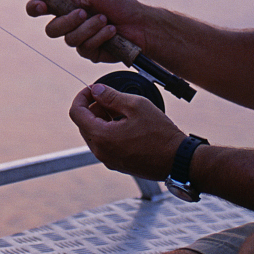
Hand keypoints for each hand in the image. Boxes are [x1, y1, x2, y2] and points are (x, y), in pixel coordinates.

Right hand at [25, 0, 152, 62]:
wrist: (140, 24)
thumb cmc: (119, 3)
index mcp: (68, 5)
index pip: (42, 8)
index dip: (36, 7)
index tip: (40, 5)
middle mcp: (71, 24)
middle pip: (51, 29)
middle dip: (67, 21)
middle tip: (83, 13)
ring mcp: (80, 39)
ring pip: (69, 39)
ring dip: (89, 28)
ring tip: (105, 20)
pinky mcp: (90, 52)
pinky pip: (85, 48)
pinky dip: (99, 37)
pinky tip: (111, 32)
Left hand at [69, 83, 185, 179]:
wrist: (177, 160)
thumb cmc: (160, 133)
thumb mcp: (136, 105)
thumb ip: (111, 96)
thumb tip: (96, 90)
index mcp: (101, 137)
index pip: (76, 113)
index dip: (81, 96)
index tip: (92, 89)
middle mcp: (100, 152)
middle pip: (83, 124)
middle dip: (93, 107)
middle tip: (111, 97)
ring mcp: (108, 160)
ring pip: (94, 134)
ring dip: (102, 119)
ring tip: (122, 110)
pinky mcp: (117, 164)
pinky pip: (105, 144)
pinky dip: (109, 131)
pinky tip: (127, 124)